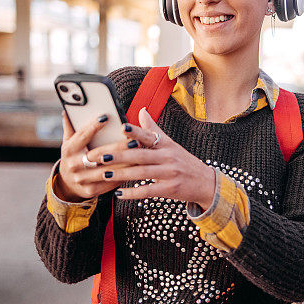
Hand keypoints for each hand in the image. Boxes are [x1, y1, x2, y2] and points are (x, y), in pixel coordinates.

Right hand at [53, 112, 135, 200]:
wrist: (68, 183)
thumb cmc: (74, 156)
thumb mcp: (69, 141)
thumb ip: (71, 126)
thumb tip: (68, 109)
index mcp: (69, 150)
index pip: (82, 136)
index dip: (93, 126)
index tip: (106, 116)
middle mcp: (73, 165)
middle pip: (99, 154)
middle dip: (118, 147)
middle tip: (134, 140)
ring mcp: (81, 179)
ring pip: (107, 170)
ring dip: (125, 163)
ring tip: (139, 154)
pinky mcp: (90, 190)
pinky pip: (110, 183)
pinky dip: (123, 175)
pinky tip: (135, 168)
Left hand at [99, 107, 216, 208]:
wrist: (206, 182)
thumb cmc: (184, 162)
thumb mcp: (171, 144)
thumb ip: (153, 129)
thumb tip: (141, 110)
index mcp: (166, 144)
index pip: (149, 135)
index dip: (136, 131)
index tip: (121, 128)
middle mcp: (168, 157)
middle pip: (140, 155)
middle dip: (118, 156)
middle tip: (98, 156)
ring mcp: (170, 173)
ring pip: (141, 173)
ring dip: (121, 174)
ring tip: (103, 174)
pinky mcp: (170, 189)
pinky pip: (148, 191)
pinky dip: (133, 193)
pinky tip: (119, 194)